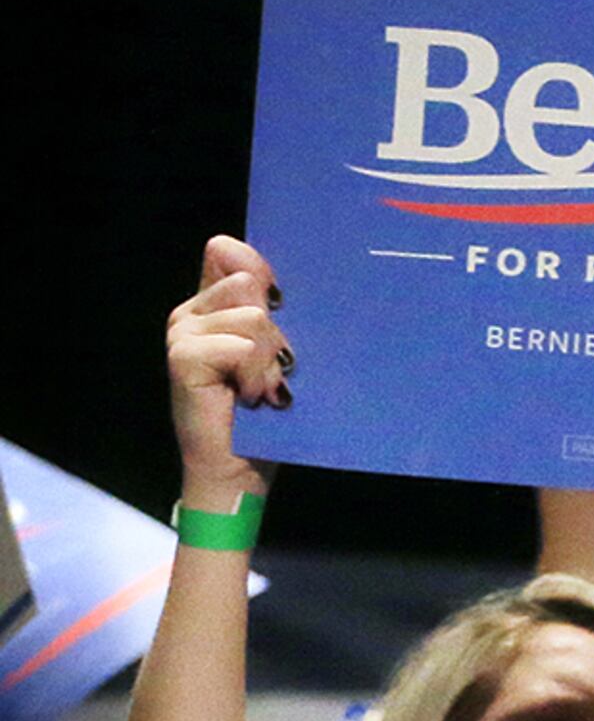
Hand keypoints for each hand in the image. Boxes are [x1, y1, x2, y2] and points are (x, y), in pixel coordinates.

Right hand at [166, 237, 285, 501]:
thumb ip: (276, 316)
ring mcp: (183, 332)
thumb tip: (283, 285)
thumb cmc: (266, 416)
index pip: (229, 252)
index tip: (280, 308)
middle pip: (249, 282)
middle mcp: (192, 312)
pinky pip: (243, 346)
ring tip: (261, 388)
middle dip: (276, 331)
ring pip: (253, 317)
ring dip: (270, 359)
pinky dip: (258, 376)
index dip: (261, 272)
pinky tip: (252, 398)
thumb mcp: (278, 357)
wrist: (239, 469)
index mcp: (214, 305)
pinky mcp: (184, 356)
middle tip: (271, 369)